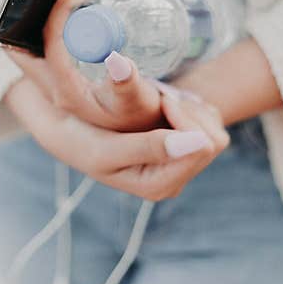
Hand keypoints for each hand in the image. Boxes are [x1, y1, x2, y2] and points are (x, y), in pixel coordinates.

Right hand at [5, 77, 229, 200]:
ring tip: (161, 101)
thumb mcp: (108, 147)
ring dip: (190, 109)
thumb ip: (151, 147)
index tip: (162, 100)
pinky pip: (207, 124)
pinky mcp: (180, 151)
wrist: (70, 130)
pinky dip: (190, 109)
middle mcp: (174, 181)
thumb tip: (200, 142)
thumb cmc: (82, 140)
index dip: (185, 118)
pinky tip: (164, 106)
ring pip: (213, 130)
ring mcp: (178, 166)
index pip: (203, 146)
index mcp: (159, 186)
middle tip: (161, 97)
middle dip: (189, 113)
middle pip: (213, 140)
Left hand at [7, 0, 163, 131]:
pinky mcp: (62, 76)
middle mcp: (52, 86)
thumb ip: (127, 84)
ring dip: (53, 20)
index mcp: (64, 90)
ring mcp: (54, 81)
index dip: (61, 12)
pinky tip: (86, 15)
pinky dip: (62, 28)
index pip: (49, 42)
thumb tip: (118, 63)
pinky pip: (50, 46)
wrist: (140, 130)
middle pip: (26, 42)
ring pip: (36, 43)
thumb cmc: (138, 115)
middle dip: (42, 13)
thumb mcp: (136, 100)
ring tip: (84, 2)